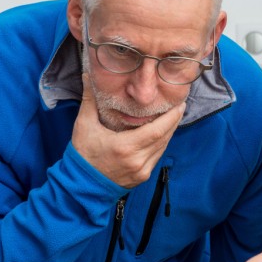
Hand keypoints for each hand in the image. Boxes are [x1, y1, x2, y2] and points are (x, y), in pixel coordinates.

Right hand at [71, 73, 184, 187]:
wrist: (82, 185)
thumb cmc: (82, 154)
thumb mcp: (84, 125)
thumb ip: (89, 100)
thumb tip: (88, 76)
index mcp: (125, 148)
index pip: (157, 131)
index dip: (171, 118)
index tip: (180, 104)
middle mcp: (137, 161)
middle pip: (164, 138)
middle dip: (173, 122)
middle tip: (180, 106)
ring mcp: (142, 171)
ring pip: (162, 148)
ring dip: (169, 133)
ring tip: (173, 117)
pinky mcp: (142, 177)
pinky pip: (157, 157)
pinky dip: (161, 144)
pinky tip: (161, 134)